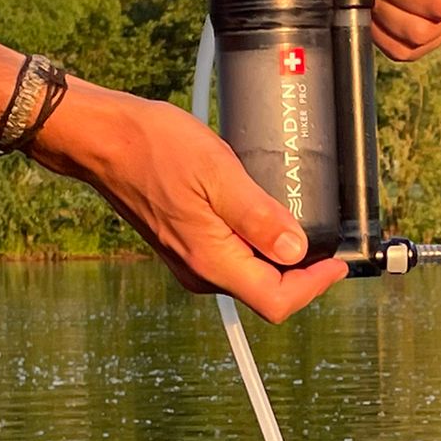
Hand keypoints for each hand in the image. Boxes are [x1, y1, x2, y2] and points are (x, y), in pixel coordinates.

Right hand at [34, 81, 346, 321]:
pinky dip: (255, 244)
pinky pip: (231, 258)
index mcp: (212, 261)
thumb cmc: (155, 148)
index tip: (337, 262)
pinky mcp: (184, 246)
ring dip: (279, 256)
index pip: (276, 301)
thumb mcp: (218, 174)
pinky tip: (261, 211)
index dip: (314, 286)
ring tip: (298, 219)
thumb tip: (297, 251)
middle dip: (302, 272)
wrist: (104, 140)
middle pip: (266, 292)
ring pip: (249, 275)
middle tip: (327, 238)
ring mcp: (190, 262)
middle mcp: (200, 272)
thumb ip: (259, 217)